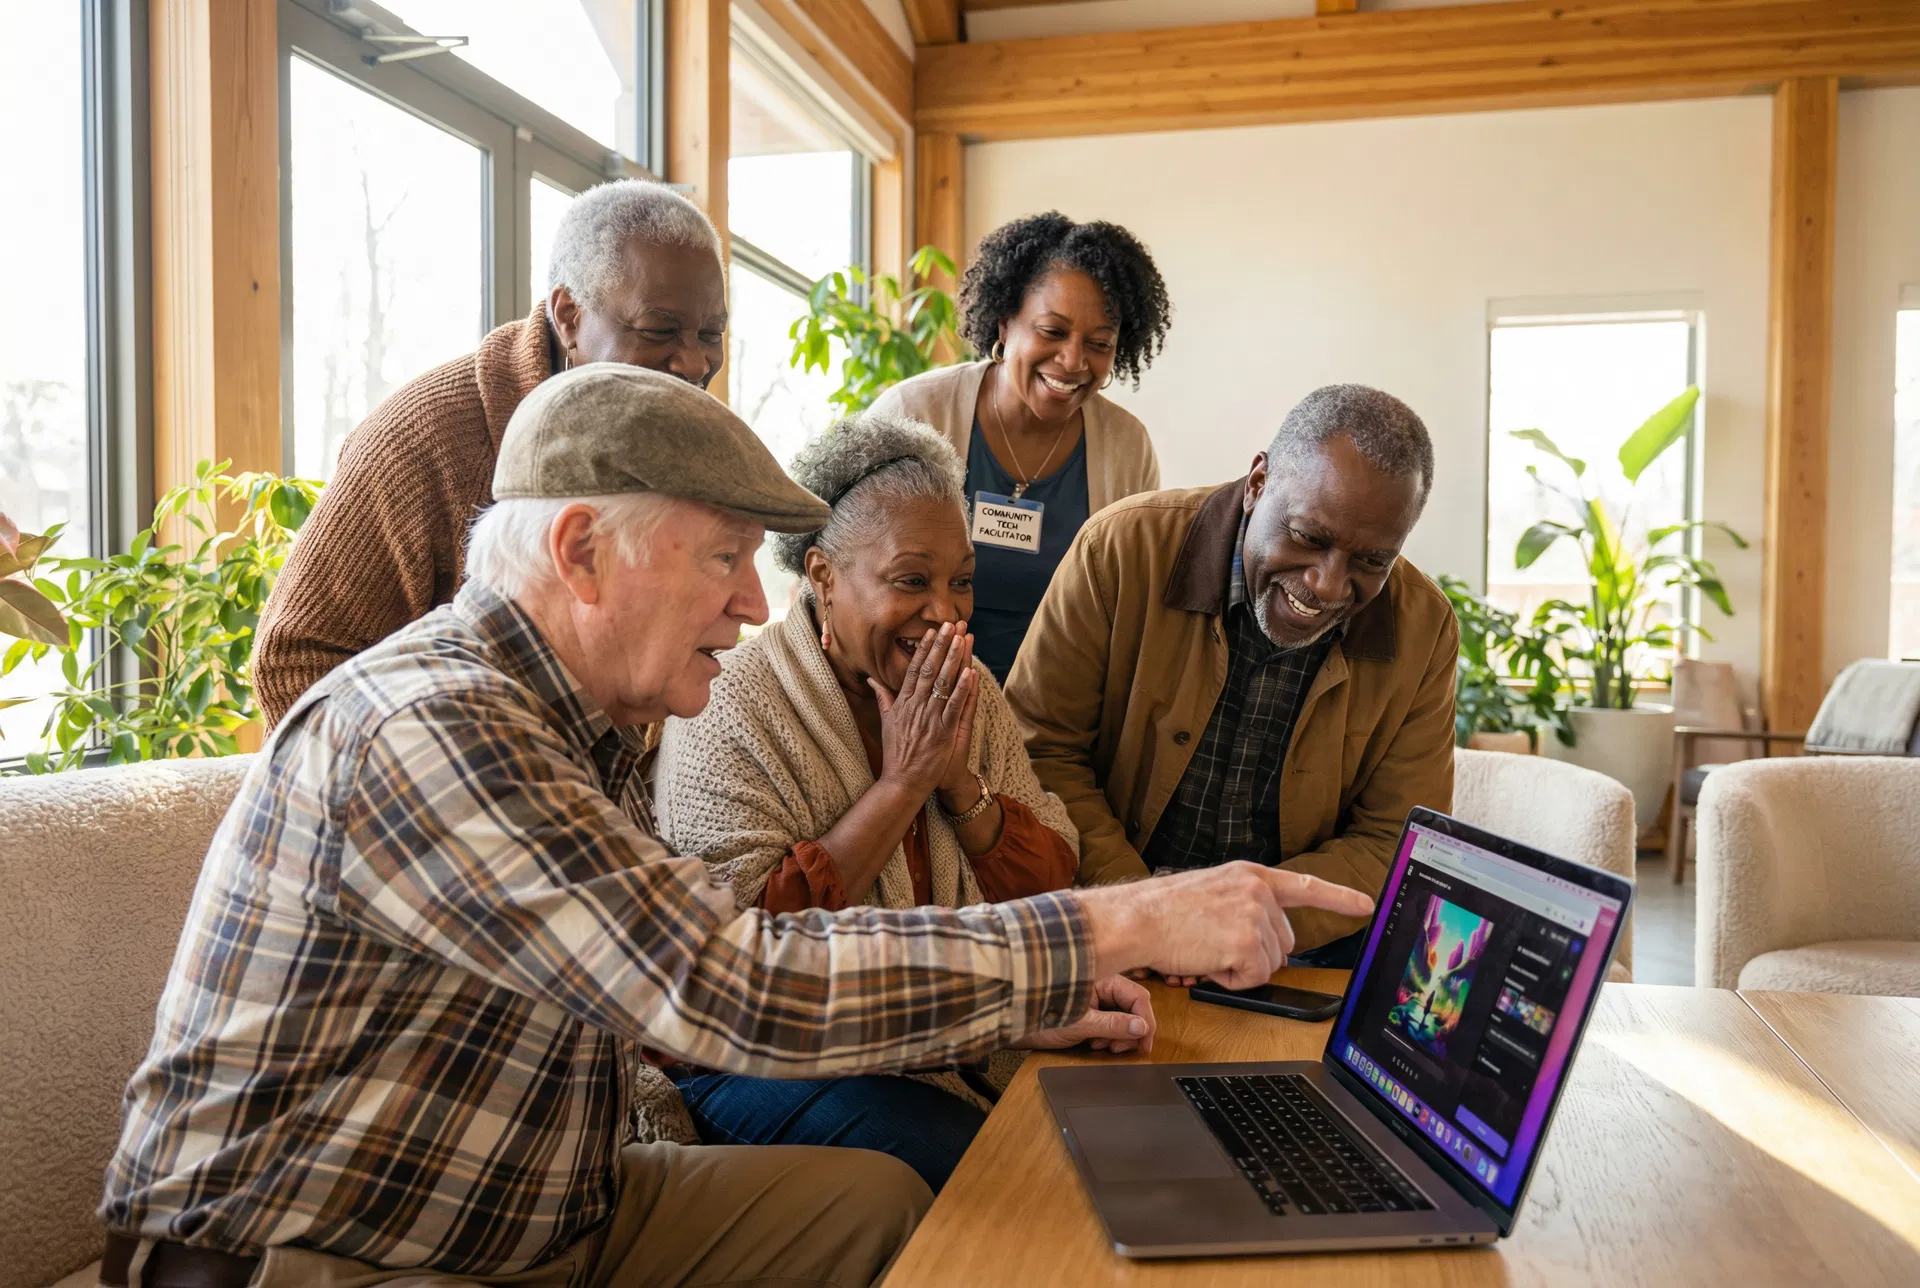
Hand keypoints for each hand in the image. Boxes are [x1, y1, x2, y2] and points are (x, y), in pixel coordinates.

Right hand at [871, 622, 976, 800]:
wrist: (902, 781)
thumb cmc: (896, 753)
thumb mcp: (886, 721)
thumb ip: (883, 697)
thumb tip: (872, 679)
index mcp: (903, 702)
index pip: (915, 669)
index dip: (925, 648)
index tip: (933, 631)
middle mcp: (915, 706)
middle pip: (930, 670)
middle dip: (942, 645)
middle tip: (950, 624)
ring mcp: (929, 718)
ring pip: (943, 683)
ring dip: (954, 659)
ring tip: (963, 638)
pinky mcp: (942, 732)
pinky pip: (954, 706)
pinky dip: (962, 689)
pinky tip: (970, 673)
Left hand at [1015, 975, 1155, 1054]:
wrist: (1016, 1023)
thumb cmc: (1041, 1016)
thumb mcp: (1081, 1024)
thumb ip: (1113, 1025)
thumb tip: (1140, 1028)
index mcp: (1102, 978)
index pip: (1138, 997)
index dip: (1146, 1022)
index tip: (1145, 1043)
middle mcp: (1103, 984)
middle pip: (1134, 1007)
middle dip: (1132, 1031)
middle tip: (1119, 1049)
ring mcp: (1098, 996)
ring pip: (1125, 1016)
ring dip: (1120, 1035)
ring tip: (1104, 1046)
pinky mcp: (1093, 1007)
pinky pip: (1113, 1021)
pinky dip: (1110, 1035)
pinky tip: (1097, 1043)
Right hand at [1077, 863, 1374, 990]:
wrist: (1136, 919)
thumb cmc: (1162, 912)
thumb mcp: (1212, 892)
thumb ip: (1245, 905)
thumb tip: (1267, 939)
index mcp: (1250, 876)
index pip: (1305, 885)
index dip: (1339, 898)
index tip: (1367, 905)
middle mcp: (1258, 891)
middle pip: (1284, 943)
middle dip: (1256, 955)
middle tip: (1216, 947)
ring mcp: (1255, 916)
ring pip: (1271, 964)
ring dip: (1240, 969)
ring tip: (1206, 952)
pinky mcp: (1248, 942)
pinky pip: (1255, 978)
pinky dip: (1231, 981)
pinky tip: (1207, 963)